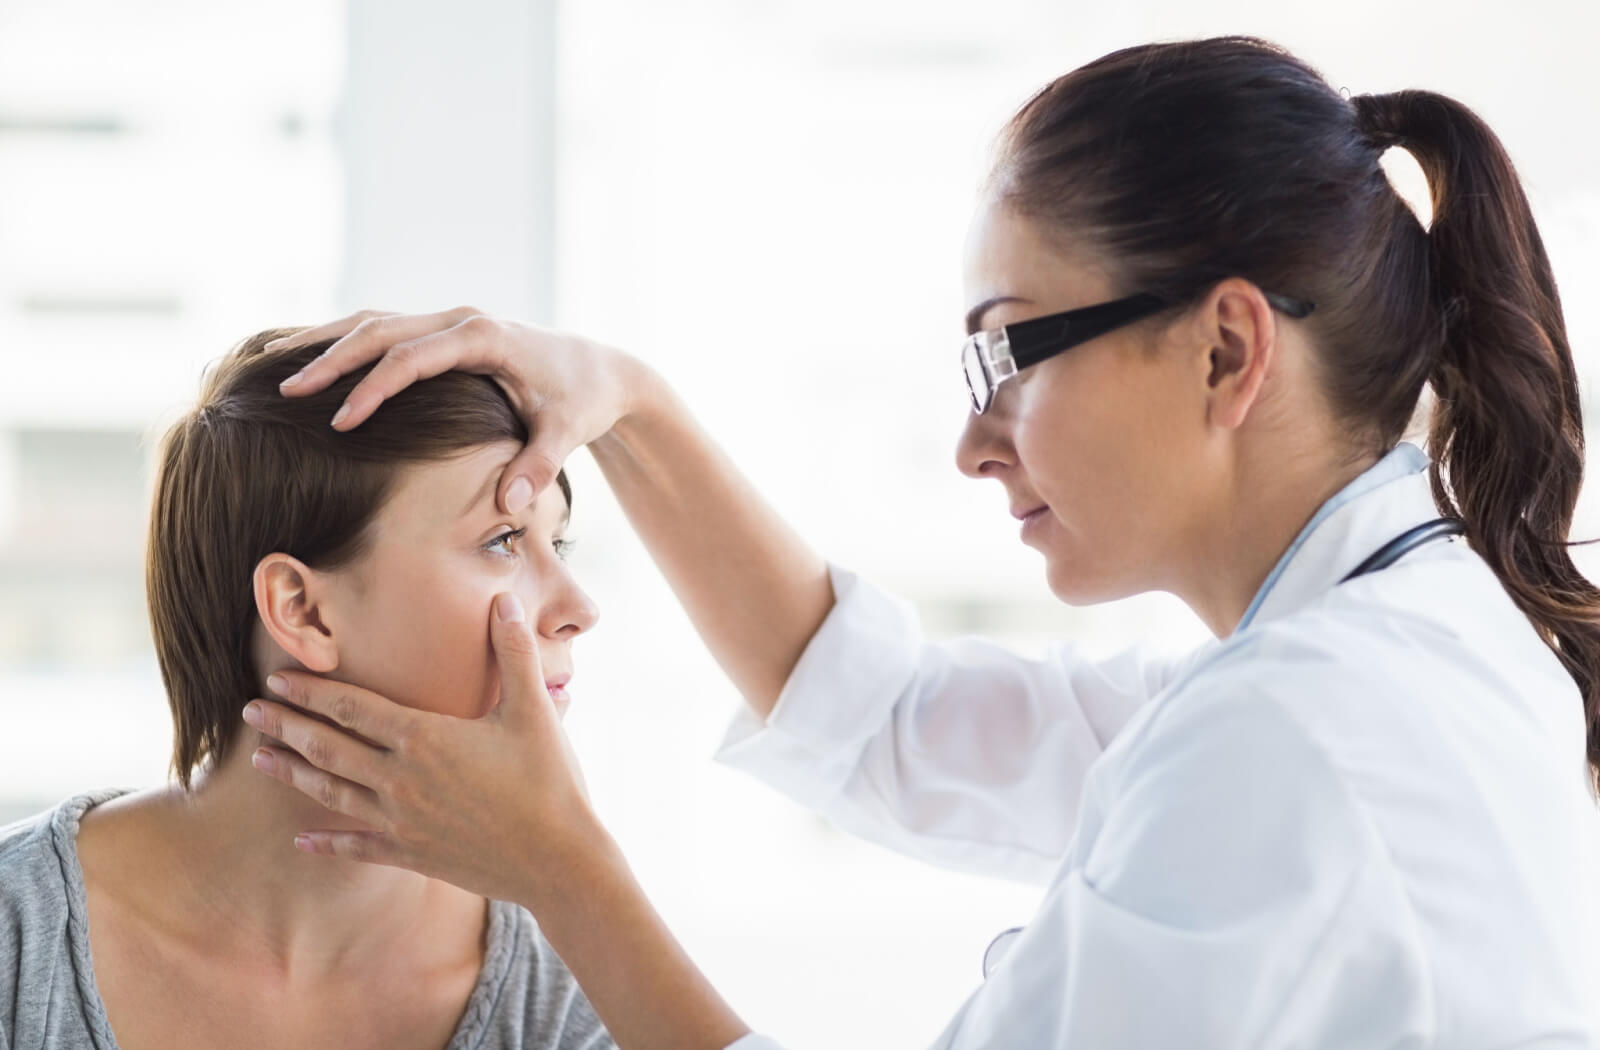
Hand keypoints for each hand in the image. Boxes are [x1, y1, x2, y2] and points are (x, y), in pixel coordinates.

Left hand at [242, 592, 606, 905]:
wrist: (559, 859)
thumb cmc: (549, 780)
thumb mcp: (534, 709)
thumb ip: (513, 652)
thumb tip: (503, 598)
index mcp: (424, 738)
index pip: (353, 707)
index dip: (313, 691)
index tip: (278, 679)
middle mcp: (401, 779)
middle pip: (329, 747)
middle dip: (287, 727)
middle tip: (249, 712)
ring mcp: (402, 820)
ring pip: (333, 793)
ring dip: (294, 774)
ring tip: (260, 759)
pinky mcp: (413, 854)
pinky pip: (358, 846)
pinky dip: (327, 843)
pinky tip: (301, 842)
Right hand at [271, 307, 646, 512]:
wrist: (599, 370)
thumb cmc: (581, 401)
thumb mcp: (566, 433)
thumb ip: (537, 466)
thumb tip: (508, 507)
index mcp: (484, 338)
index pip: (412, 359)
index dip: (372, 390)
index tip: (340, 424)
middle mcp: (460, 320)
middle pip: (380, 330)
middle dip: (330, 359)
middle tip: (285, 392)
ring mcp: (449, 321)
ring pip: (374, 321)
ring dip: (326, 341)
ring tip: (277, 367)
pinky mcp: (443, 332)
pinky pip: (384, 330)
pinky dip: (345, 342)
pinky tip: (310, 361)